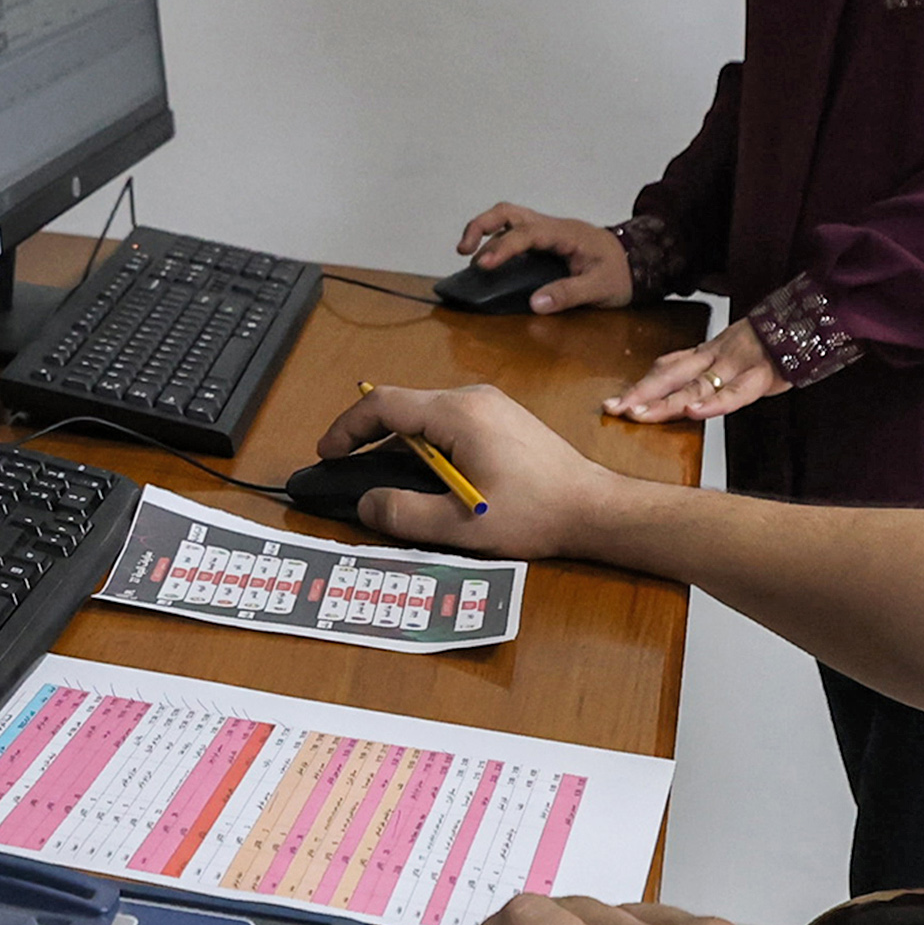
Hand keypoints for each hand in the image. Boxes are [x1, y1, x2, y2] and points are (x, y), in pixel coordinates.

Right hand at [313, 383, 609, 560]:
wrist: (595, 508)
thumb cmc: (535, 514)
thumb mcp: (461, 525)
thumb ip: (404, 514)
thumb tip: (366, 504)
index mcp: (458, 415)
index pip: (384, 404)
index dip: (347, 428)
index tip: (328, 454)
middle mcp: (473, 398)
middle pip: (404, 408)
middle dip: (371, 440)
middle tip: (352, 474)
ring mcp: (491, 405)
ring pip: (426, 417)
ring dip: (402, 447)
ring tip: (392, 484)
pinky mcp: (503, 419)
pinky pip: (449, 423)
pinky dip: (428, 446)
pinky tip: (433, 480)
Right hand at [454, 203, 635, 314]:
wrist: (640, 260)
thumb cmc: (622, 273)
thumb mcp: (600, 288)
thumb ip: (568, 294)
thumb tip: (534, 303)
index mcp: (565, 234)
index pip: (526, 234)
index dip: (502, 247)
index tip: (483, 265)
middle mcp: (552, 226)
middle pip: (508, 212)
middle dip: (481, 226)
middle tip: (463, 251)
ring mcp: (548, 231)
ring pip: (508, 217)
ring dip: (485, 230)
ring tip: (468, 255)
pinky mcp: (546, 240)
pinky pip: (515, 232)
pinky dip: (496, 240)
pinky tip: (489, 259)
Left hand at [611, 319, 783, 427]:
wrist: (808, 323)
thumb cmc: (769, 345)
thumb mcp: (733, 354)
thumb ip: (708, 370)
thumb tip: (679, 393)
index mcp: (707, 353)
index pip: (667, 369)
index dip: (641, 385)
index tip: (614, 403)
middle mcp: (715, 357)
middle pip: (671, 377)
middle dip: (641, 394)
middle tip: (614, 408)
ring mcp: (736, 365)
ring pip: (695, 386)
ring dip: (666, 402)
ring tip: (640, 414)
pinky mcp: (759, 376)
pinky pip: (733, 393)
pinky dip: (713, 403)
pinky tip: (693, 413)